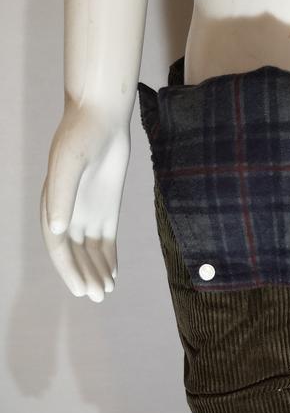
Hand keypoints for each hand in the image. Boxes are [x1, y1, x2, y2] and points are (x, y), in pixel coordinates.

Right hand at [40, 101, 130, 302]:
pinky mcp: (106, 208)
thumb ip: (63, 197)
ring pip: (89, 250)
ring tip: (107, 291)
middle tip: (99, 296)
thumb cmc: (81, 137)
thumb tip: (57, 230)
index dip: (69, 270)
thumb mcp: (70, 165)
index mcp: (53, 205)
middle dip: (84, 276)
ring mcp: (87, 211)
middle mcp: (68, 212)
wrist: (102, 116)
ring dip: (96, 271)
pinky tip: (114, 275)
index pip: (58, 247)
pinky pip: (106, 240)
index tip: (83, 290)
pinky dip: (109, 258)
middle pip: (74, 253)